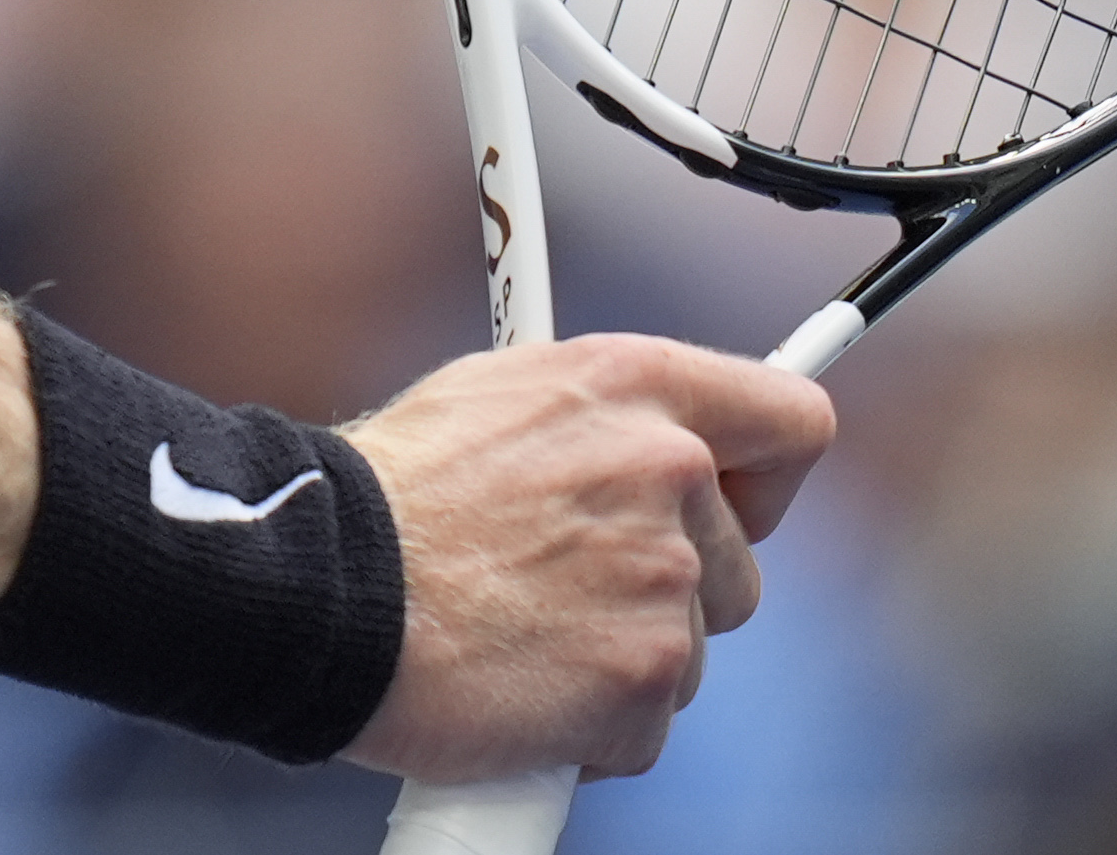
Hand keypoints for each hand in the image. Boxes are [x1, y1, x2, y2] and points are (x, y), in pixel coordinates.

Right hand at [335, 334, 834, 783]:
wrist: (323, 588)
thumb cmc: (388, 496)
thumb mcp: (496, 397)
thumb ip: (598, 420)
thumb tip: (643, 444)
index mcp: (636, 385)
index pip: (792, 420)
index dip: (765, 478)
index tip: (734, 507)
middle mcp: (668, 470)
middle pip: (738, 567)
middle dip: (671, 594)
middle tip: (574, 596)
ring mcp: (661, 579)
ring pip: (690, 652)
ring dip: (622, 660)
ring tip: (523, 640)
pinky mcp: (640, 679)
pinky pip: (646, 726)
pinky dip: (590, 730)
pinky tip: (517, 692)